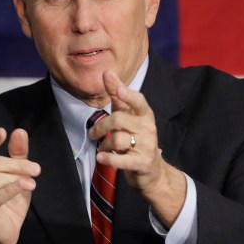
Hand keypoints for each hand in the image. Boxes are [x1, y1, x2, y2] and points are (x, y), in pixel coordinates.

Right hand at [0, 127, 39, 243]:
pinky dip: (12, 189)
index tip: (2, 131)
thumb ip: (19, 155)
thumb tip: (19, 131)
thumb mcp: (19, 175)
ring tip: (33, 181)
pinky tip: (27, 185)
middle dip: (18, 164)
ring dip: (17, 177)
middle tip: (36, 169)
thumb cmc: (11, 201)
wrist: (7, 232)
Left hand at [88, 70, 186, 225]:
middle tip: (92, 134)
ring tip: (103, 148)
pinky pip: (122, 159)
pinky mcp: (143, 163)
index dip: (126, 93)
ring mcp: (147, 145)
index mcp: (145, 114)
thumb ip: (118, 95)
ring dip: (104, 145)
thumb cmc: (136, 139)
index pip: (138, 100)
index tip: (115, 86)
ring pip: (117, 139)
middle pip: (118, 119)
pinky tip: (101, 157)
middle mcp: (149, 128)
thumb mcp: (128, 116)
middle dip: (100, 127)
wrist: (151, 171)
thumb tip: (107, 72)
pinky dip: (109, 158)